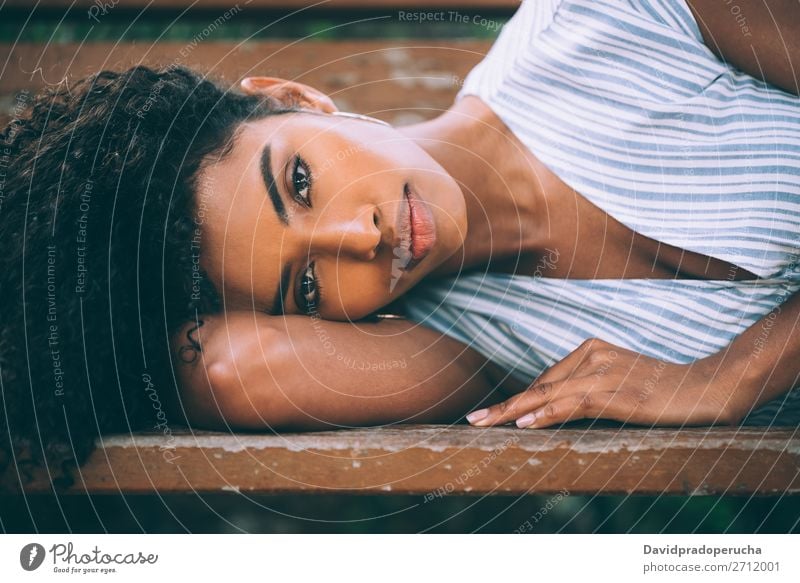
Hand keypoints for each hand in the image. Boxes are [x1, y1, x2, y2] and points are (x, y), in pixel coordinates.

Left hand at [466, 338, 738, 428]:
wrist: (705, 388)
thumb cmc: (663, 388)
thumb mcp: (619, 384)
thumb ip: (587, 390)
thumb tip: (553, 409)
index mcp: (589, 349)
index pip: (544, 380)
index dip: (516, 400)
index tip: (491, 414)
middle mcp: (590, 355)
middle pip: (538, 386)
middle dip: (503, 406)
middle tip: (471, 420)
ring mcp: (601, 372)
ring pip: (546, 395)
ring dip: (512, 413)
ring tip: (483, 425)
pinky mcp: (613, 392)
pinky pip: (571, 404)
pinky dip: (546, 415)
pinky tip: (524, 424)